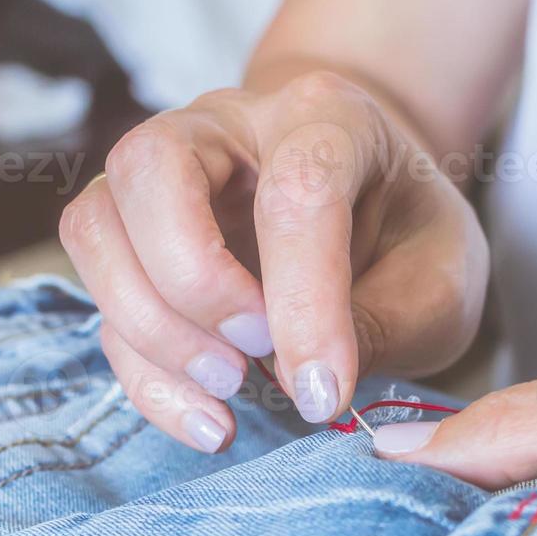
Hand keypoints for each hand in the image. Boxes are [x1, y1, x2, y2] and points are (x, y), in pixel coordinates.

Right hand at [60, 72, 487, 452]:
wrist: (371, 199)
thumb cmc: (409, 233)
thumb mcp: (441, 279)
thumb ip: (384, 323)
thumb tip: (297, 382)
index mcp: (325, 116)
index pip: (295, 189)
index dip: (303, 299)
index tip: (322, 390)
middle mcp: (223, 127)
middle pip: (150, 169)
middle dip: (194, 284)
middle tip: (255, 359)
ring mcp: (161, 178)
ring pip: (95, 227)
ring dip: (152, 328)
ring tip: (231, 389)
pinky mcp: (130, 240)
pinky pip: (100, 302)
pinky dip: (145, 373)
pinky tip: (207, 419)